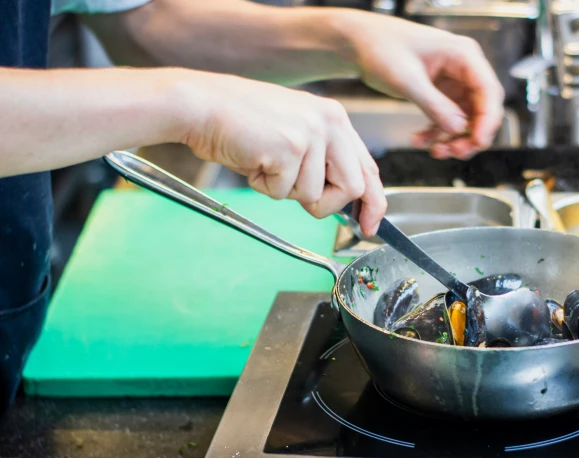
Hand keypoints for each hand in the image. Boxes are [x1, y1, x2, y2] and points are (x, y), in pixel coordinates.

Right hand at [178, 70, 385, 235]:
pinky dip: (263, 186)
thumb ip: (323, 162)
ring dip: (284, 191)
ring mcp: (311, 133)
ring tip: (263, 163)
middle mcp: (329, 121)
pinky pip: (285, 192)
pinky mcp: (290, 147)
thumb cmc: (240, 124)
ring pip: (314, 195)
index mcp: (335, 117)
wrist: (200, 105)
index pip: (368, 168)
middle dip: (326, 204)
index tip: (369, 225)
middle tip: (301, 201)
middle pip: (353, 187)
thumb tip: (344, 202)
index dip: (373, 202)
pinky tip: (252, 160)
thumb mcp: (294, 136)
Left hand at [338, 12, 504, 159]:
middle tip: (454, 152)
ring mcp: (452, 82)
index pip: (489, 91)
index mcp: (463, 55)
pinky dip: (436, 134)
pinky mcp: (439, 93)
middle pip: (483, 108)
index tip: (478, 142)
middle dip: (471, 134)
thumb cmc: (381, 47)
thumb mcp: (407, 80)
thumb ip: (435, 105)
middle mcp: (463, 68)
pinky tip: (419, 140)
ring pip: (466, 119)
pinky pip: (447, 120)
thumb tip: (459, 128)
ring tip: (436, 151)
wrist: (359, 43)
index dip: (488, 120)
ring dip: (454, 139)